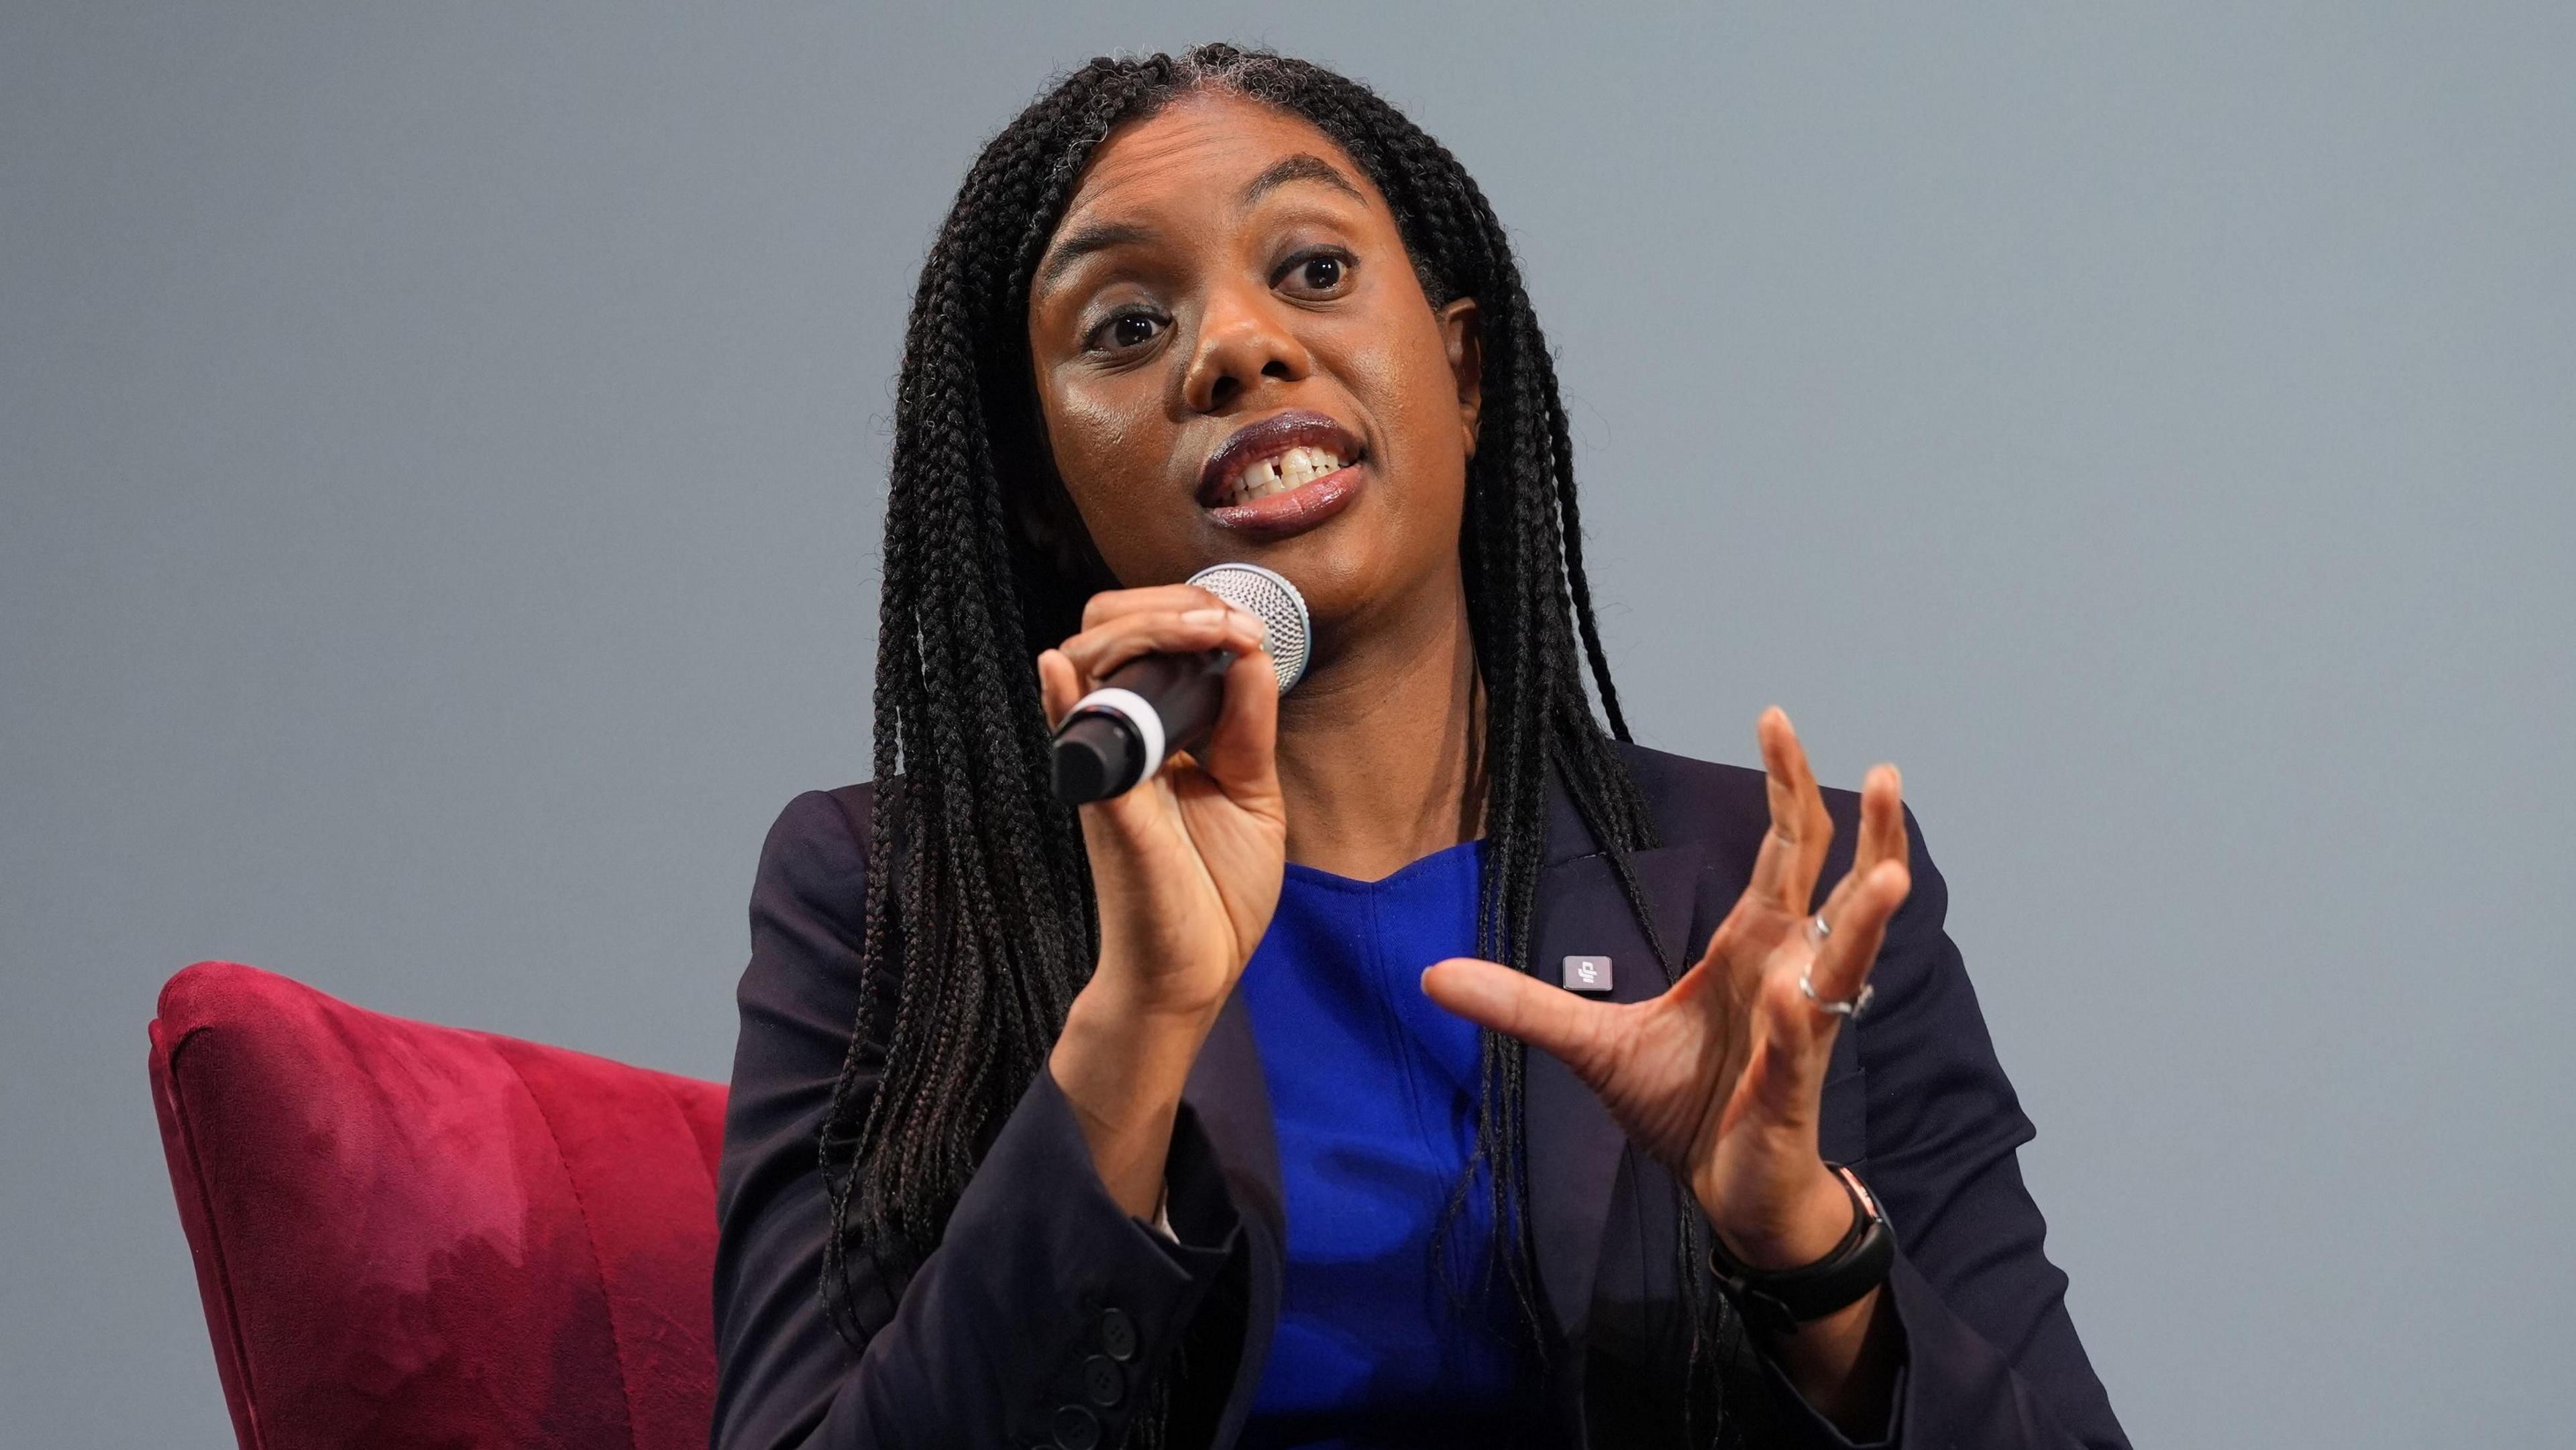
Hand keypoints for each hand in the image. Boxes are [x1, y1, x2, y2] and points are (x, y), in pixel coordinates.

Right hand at [1039, 584, 1288, 1218]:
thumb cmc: (1214, 891)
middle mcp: (1121, 740)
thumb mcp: (1253, 794)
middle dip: (1166, 606)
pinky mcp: (1105, 807)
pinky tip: (1064, 669)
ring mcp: (1105, 769)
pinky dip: (1063, 699)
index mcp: (1156, 732)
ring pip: (1085, 666)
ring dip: (1145, 633)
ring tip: (1204, 634)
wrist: (1194, 973)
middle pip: (1105, 632)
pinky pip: (1071, 744)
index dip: (1189, 610)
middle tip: (1224, 623)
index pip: (1144, 636)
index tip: (1245, 625)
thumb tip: (1251, 650)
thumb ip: (1249, 725)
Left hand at [1421, 708, 1910, 1269]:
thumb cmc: (1687, 1111)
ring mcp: (1798, 1029)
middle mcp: (1788, 973)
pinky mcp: (1791, 1090)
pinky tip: (1795, 996)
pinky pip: (1799, 1046)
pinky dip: (1797, 1021)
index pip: (1785, 851)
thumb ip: (1520, 1005)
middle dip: (1865, 829)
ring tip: (1892, 872)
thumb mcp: (1590, 1047)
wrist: (1729, 1197)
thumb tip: (1432, 976)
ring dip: (1868, 915)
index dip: (1787, 787)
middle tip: (1884, 769)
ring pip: (1846, 958)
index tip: (1776, 720)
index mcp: (1750, 947)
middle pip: (1835, 884)